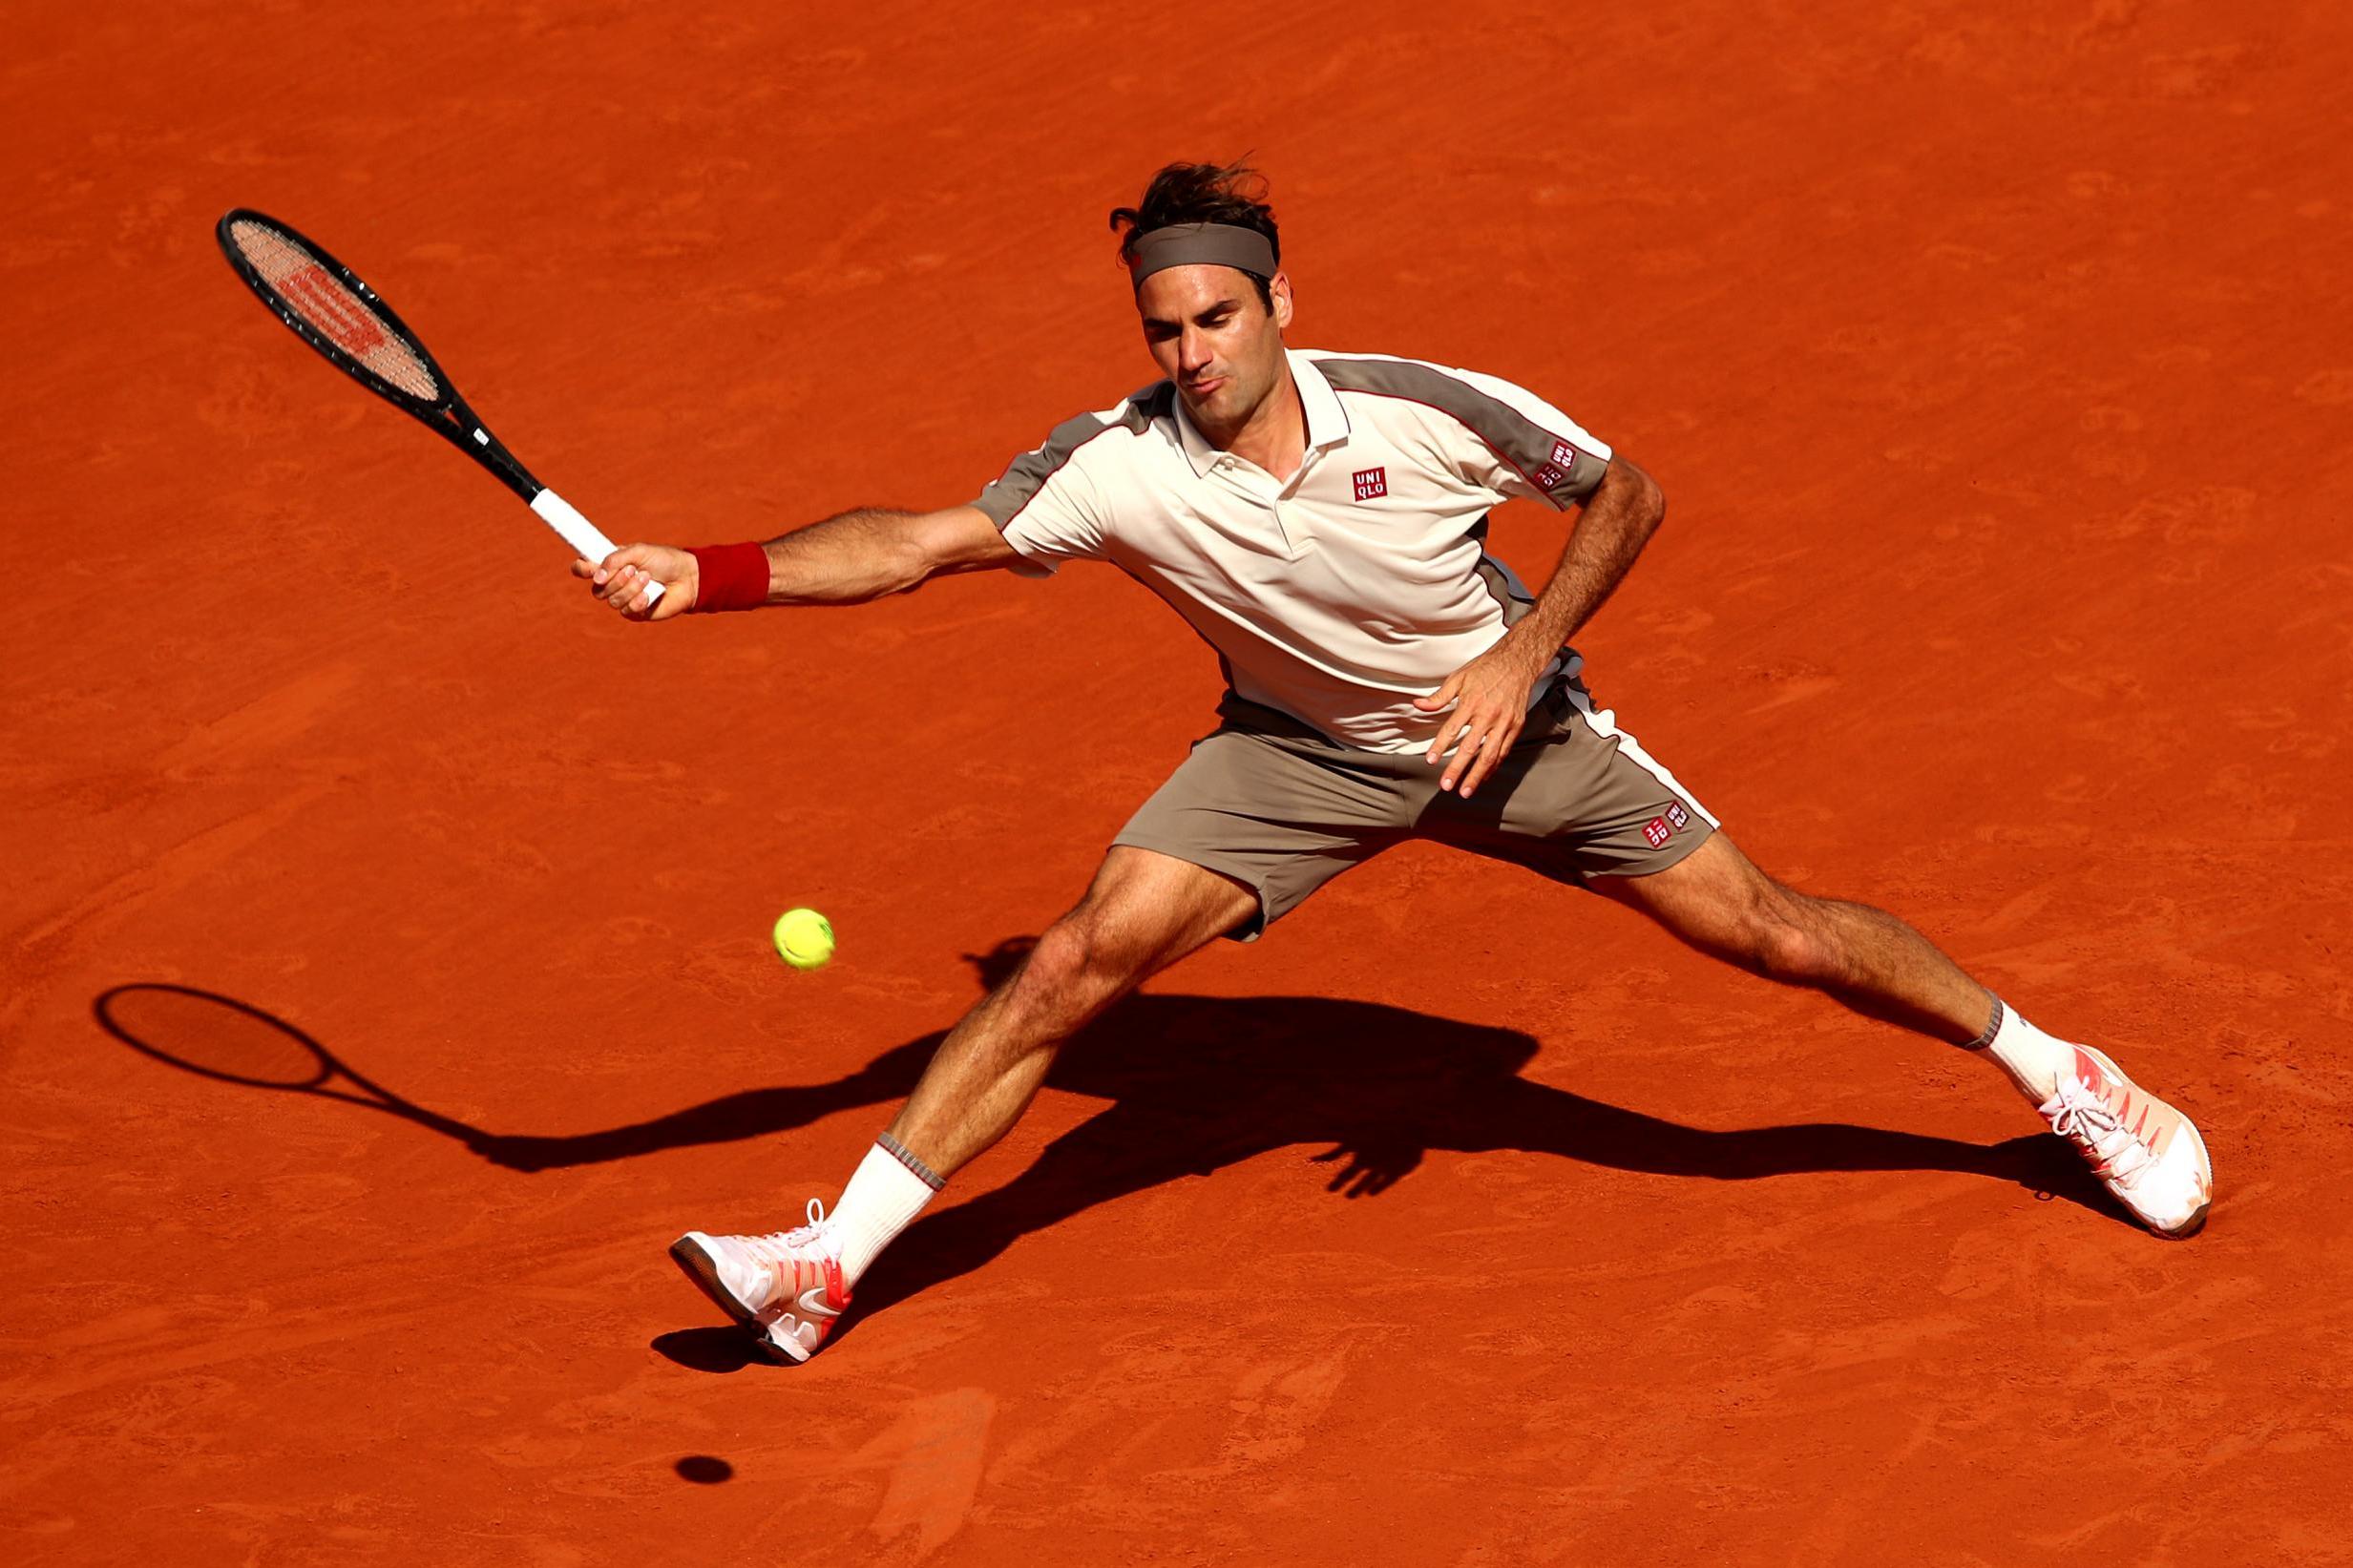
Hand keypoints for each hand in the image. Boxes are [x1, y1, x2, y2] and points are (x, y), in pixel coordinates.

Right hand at [571, 543, 696, 620]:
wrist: (687, 577)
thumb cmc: (663, 560)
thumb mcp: (638, 551)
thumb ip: (615, 559)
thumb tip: (596, 577)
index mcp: (610, 565)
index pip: (584, 569)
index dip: (581, 569)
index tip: (588, 567)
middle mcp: (613, 583)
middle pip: (597, 590)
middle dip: (615, 580)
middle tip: (633, 569)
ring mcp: (624, 599)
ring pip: (612, 600)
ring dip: (630, 588)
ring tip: (648, 578)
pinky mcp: (636, 612)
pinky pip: (626, 611)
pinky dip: (638, 602)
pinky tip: (649, 595)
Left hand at [1414, 635, 1550, 797]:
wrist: (1518, 662)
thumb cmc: (1486, 669)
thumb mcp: (1459, 678)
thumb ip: (1439, 696)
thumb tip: (1418, 705)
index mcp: (1471, 702)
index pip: (1452, 729)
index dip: (1440, 746)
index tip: (1431, 761)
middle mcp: (1489, 715)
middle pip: (1471, 748)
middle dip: (1458, 769)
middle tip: (1446, 785)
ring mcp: (1504, 722)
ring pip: (1490, 755)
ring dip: (1477, 775)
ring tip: (1466, 791)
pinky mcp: (1516, 726)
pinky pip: (1504, 751)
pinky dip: (1493, 767)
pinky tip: (1483, 777)